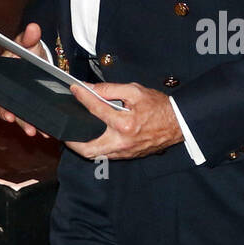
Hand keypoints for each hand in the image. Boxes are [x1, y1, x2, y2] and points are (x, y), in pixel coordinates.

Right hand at [0, 21, 53, 138]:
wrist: (41, 62)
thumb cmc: (29, 51)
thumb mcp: (29, 43)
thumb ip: (29, 37)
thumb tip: (33, 28)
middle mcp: (5, 91)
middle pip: (1, 106)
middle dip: (7, 115)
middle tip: (12, 120)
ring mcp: (17, 100)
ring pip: (16, 115)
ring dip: (23, 124)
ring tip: (33, 131)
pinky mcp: (28, 107)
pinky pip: (29, 118)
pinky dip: (36, 125)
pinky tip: (44, 131)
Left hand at [64, 82, 182, 160]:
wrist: (178, 123)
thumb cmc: (159, 106)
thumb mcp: (135, 91)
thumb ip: (110, 89)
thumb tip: (90, 88)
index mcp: (124, 124)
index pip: (95, 109)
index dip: (82, 97)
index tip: (74, 89)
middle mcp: (122, 141)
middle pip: (87, 148)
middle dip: (72, 141)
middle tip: (65, 129)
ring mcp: (124, 152)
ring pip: (95, 155)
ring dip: (82, 147)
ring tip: (74, 134)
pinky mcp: (127, 156)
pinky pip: (105, 155)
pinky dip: (95, 147)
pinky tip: (91, 137)